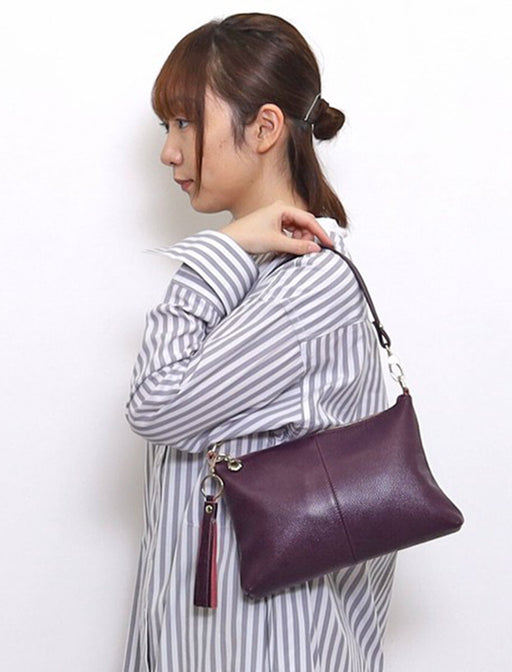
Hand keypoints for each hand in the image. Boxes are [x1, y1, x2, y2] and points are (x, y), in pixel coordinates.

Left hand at [219, 201, 334, 254]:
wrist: (230, 241)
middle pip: (304, 223)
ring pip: (297, 229)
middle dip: (308, 237)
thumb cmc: (248, 236)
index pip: (308, 219)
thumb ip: (298, 246)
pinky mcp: (272, 225)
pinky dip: (292, 240)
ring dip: (300, 240)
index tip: (329, 244)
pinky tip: (288, 248)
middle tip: (308, 249)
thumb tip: (315, 248)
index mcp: (282, 208)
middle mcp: (280, 210)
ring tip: (293, 249)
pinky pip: (289, 232)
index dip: (320, 232)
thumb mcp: (276, 242)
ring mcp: (276, 217)